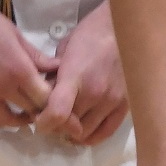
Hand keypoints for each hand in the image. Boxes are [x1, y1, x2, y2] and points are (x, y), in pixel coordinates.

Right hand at [0, 0, 55, 131]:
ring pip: (1, 121)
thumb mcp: (14, 34)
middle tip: (35, 105)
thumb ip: (35, 56)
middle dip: (35, 109)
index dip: (50, 100)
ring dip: (13, 121)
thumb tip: (57, 68)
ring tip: (17, 114)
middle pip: (26, 111)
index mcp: (18, 69)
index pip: (44, 98)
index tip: (49, 97)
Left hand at [33, 0, 127, 145]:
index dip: (44, 122)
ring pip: (86, 133)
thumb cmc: (92, 34)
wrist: (126, 28)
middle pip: (69, 126)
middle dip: (56, 125)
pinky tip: (83, 132)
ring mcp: (112, 101)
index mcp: (75, 75)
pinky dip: (92, 136)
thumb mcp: (65, 49)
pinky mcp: (125, 105)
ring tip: (67, 124)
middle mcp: (95, 93)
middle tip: (52, 119)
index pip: (57, 112)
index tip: (39, 120)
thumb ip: (55, 75)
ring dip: (73, 132)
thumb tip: (45, 95)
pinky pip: (106, 132)